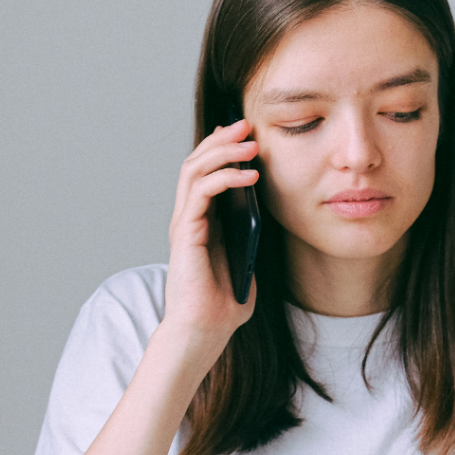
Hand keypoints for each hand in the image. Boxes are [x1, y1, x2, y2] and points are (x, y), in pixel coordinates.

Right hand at [164, 118, 260, 362]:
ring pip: (195, 170)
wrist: (206, 330)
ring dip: (223, 152)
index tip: (249, 135)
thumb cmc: (226, 303)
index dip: (224, 150)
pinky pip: (202, 193)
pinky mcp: (186, 233)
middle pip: (197, 163)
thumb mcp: (248, 260)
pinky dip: (225, 178)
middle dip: (222, 140)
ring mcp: (185, 223)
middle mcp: (189, 217)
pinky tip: (249, 175)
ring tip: (249, 142)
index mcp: (203, 221)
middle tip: (246, 124)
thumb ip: (252, 236)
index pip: (207, 173)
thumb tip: (269, 212)